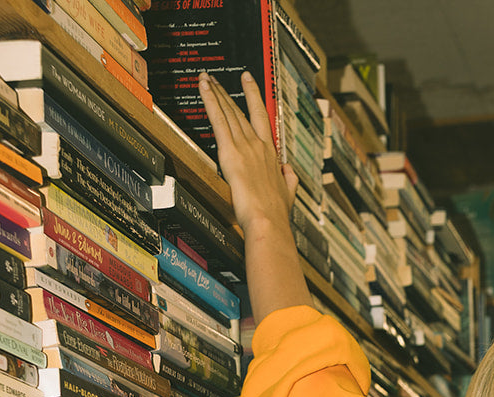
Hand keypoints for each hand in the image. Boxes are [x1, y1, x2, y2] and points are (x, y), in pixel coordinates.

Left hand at [198, 70, 297, 235]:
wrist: (269, 220)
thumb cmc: (276, 213)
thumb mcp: (289, 193)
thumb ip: (289, 179)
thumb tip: (289, 170)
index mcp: (270, 154)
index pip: (260, 119)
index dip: (253, 97)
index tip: (248, 81)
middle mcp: (258, 145)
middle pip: (240, 112)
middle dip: (227, 92)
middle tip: (217, 78)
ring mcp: (245, 146)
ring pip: (228, 112)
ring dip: (215, 93)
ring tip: (206, 78)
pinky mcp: (231, 152)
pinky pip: (218, 120)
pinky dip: (210, 101)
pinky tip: (203, 87)